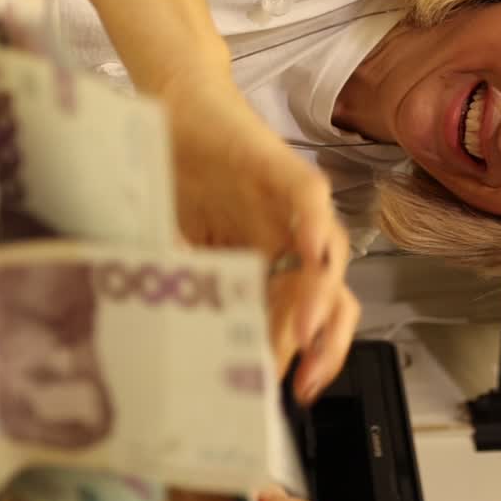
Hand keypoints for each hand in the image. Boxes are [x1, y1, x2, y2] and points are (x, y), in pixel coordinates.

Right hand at [161, 86, 358, 402]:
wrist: (172, 107)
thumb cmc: (175, 178)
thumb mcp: (175, 250)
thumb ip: (189, 293)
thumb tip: (180, 352)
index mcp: (268, 266)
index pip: (299, 322)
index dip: (300, 359)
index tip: (287, 394)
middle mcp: (290, 242)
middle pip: (328, 300)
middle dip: (324, 345)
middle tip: (306, 382)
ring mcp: (291, 208)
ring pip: (328, 259)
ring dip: (320, 297)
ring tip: (305, 332)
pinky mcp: (283, 168)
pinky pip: (311, 201)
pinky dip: (316, 225)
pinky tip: (311, 252)